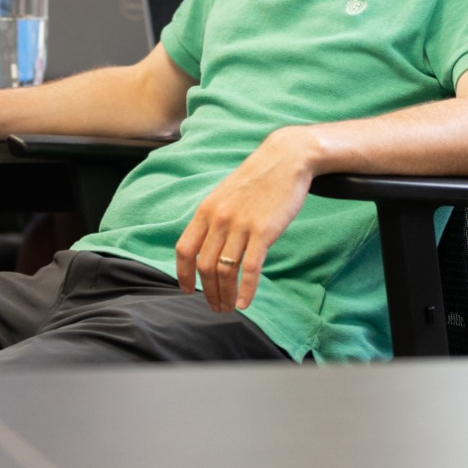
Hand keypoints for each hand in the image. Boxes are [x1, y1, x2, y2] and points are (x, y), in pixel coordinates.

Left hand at [174, 127, 315, 311]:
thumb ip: (214, 219)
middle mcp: (219, 219)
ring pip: (225, 270)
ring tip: (228, 307)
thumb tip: (206, 246)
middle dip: (207, 291)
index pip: (184, 249)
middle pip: (204, 265)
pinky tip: (244, 303)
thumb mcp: (225, 195)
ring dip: (224, 294)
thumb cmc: (256, 180)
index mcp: (206, 210)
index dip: (182, 274)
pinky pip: (250, 267)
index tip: (187, 290)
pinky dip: (246, 289)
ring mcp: (240, 225)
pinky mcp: (263, 231)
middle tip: (214, 306)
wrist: (285, 159)